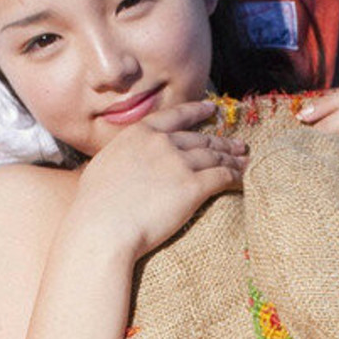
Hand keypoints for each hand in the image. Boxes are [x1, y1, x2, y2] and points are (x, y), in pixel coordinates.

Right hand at [75, 101, 246, 258]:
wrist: (102, 228)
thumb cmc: (94, 207)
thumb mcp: (103, 166)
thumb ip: (122, 157)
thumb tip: (125, 162)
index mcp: (138, 134)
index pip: (175, 116)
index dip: (197, 112)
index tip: (211, 110)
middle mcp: (161, 143)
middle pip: (200, 139)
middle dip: (221, 142)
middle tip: (238, 145)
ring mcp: (179, 163)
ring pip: (214, 157)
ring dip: (233, 159)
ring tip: (244, 161)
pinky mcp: (193, 187)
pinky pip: (222, 177)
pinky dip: (235, 176)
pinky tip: (242, 179)